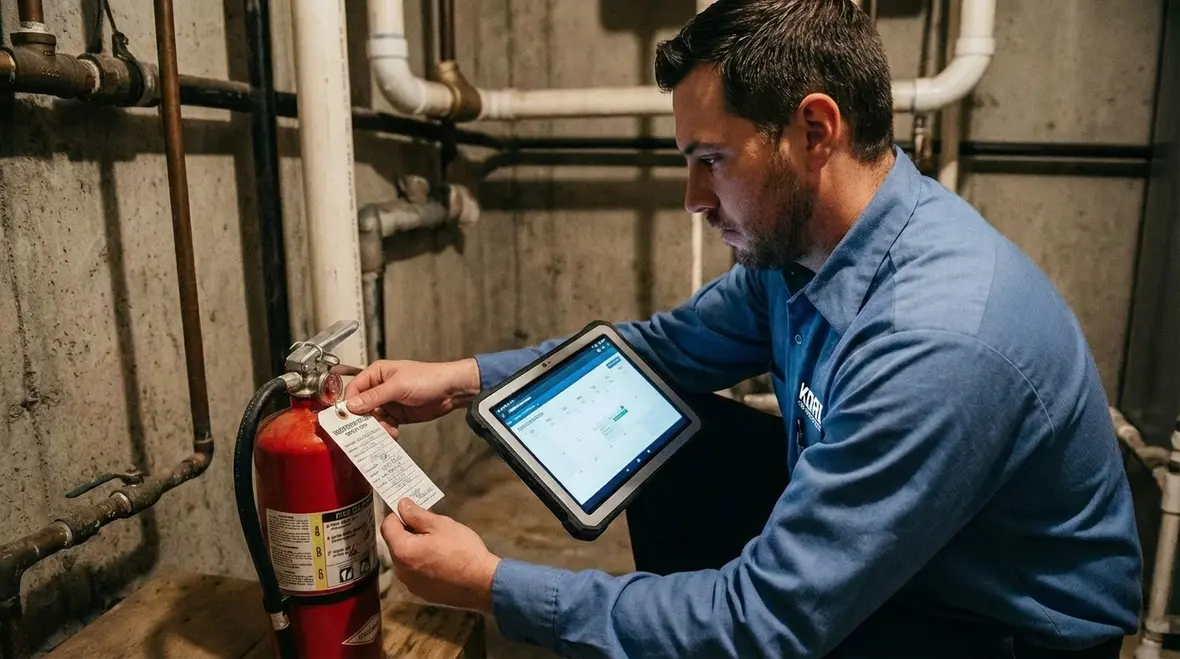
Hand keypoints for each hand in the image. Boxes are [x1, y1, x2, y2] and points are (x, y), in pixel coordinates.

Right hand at [344, 359, 480, 434]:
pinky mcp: (397, 415)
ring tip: (385, 431)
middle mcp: (379, 388)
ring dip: (377, 427)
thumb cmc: (427, 378)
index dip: (348, 404)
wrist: (451, 390)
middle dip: (363, 419)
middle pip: (361, 407)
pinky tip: (393, 433)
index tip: (346, 418)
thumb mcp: (398, 386)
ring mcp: (388, 402)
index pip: (354, 389)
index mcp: (376, 374)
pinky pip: (385, 425)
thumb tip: (351, 405)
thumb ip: (374, 396)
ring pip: (372, 419)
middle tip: (365, 431)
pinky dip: (386, 431)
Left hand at [381, 499, 500, 611]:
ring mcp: (411, 584)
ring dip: (416, 549)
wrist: (482, 583)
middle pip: (396, 544)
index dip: (398, 515)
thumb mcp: (441, 525)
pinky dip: (424, 565)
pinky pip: (416, 573)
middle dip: (408, 533)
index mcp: (402, 551)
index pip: (387, 526)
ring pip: (406, 559)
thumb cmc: (462, 550)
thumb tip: (401, 505)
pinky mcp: (422, 593)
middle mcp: (400, 571)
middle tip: (432, 528)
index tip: (413, 511)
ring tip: (439, 546)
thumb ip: (417, 515)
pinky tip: (443, 563)